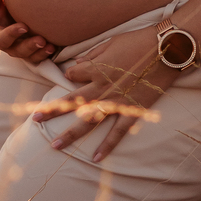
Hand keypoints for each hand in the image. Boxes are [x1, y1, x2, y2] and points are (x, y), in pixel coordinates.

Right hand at [0, 0, 55, 63]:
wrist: (13, 7)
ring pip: (30, 56)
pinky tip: (54, 46)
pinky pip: (40, 55)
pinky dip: (47, 52)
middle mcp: (9, 45)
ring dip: (40, 52)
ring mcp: (21, 48)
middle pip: (17, 51)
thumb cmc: (1, 2)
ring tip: (50, 47)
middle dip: (29, 46)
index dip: (12, 34)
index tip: (24, 26)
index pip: (1, 39)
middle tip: (41, 40)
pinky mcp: (33, 49)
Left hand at [32, 28, 175, 161]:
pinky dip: (107, 146)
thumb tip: (77, 62)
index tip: (73, 76)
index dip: (71, 76)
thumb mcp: (111, 43)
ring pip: (88, 121)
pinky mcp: (132, 110)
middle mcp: (100, 87)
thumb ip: (92, 55)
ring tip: (55, 146)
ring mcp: (116, 101)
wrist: (166, 50)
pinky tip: (96, 158)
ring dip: (71, 134)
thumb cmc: (138, 41)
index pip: (72, 76)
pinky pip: (117, 132)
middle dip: (52, 111)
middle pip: (71, 102)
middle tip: (35, 120)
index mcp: (95, 69)